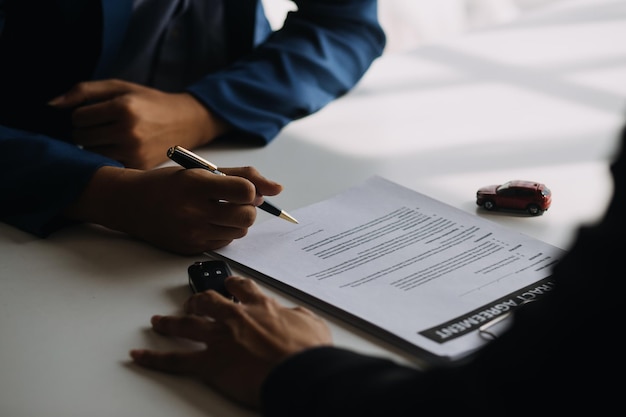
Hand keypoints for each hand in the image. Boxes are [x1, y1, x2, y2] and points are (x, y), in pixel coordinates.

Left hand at [48, 79, 229, 168]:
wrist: (187, 122)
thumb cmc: (150, 102)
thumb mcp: (120, 87)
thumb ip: (84, 91)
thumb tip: (51, 105)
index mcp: (123, 108)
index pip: (77, 118)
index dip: (83, 115)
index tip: (97, 114)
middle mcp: (128, 132)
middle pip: (80, 138)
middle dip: (86, 131)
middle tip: (103, 127)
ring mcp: (134, 152)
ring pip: (90, 154)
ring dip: (95, 146)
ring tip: (112, 138)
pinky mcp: (138, 167)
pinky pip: (106, 165)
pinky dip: (107, 157)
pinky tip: (120, 149)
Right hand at [64, 165, 282, 254]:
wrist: (130, 203)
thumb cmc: (169, 183)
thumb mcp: (201, 170)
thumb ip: (242, 175)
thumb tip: (277, 189)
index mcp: (196, 185)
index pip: (245, 191)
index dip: (250, 190)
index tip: (242, 188)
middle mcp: (193, 211)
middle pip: (247, 216)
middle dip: (249, 208)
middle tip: (236, 201)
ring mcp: (192, 233)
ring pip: (240, 232)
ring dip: (238, 221)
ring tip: (220, 210)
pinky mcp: (190, 249)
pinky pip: (225, 243)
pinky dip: (225, 232)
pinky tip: (209, 222)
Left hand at [130, 276, 332, 408]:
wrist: (301, 372)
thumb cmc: (308, 351)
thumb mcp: (311, 323)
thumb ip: (296, 314)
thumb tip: (293, 314)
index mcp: (261, 306)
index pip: (240, 287)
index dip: (230, 285)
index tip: (226, 284)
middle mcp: (236, 317)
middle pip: (208, 300)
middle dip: (196, 300)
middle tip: (190, 302)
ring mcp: (220, 339)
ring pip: (186, 325)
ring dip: (170, 323)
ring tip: (159, 322)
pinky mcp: (210, 364)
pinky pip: (176, 360)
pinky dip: (155, 359)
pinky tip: (141, 356)